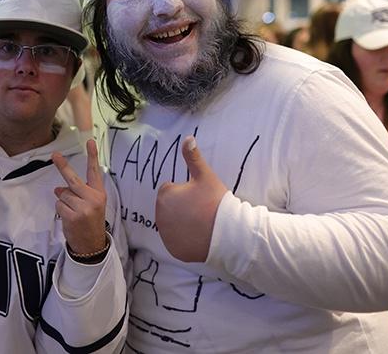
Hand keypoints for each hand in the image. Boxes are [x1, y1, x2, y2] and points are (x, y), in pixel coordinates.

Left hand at [52, 139, 107, 254]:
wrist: (92, 244)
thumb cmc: (90, 221)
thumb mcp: (90, 204)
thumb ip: (77, 193)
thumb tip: (58, 188)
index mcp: (99, 193)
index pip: (95, 171)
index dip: (92, 156)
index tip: (90, 141)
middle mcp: (93, 198)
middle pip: (73, 179)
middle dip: (63, 167)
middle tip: (55, 155)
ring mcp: (83, 208)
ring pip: (62, 194)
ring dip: (63, 202)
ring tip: (73, 212)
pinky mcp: (73, 216)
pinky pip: (59, 205)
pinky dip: (60, 210)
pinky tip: (69, 218)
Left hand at [156, 136, 226, 261]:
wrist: (228, 234)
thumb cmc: (216, 202)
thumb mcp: (205, 176)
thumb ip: (193, 157)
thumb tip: (188, 137)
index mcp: (164, 195)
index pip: (170, 190)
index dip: (185, 192)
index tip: (198, 197)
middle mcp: (159, 215)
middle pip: (169, 207)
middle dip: (181, 207)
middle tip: (200, 210)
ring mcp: (165, 234)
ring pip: (172, 223)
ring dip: (181, 222)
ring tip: (200, 223)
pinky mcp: (172, 249)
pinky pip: (176, 241)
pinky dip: (183, 239)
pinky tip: (197, 236)